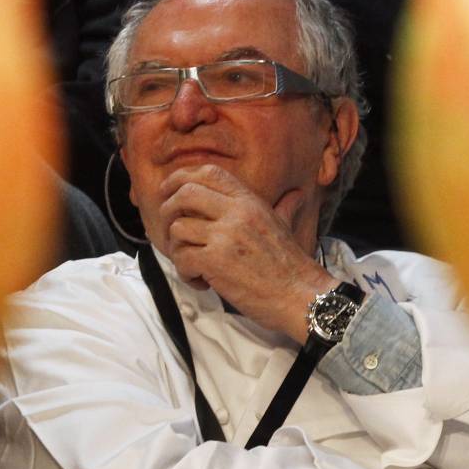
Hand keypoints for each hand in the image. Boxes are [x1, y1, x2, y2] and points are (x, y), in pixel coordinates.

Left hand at [158, 163, 332, 341]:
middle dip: (167, 211)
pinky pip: (181, 258)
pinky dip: (185, 273)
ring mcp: (226, 236)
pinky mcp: (216, 262)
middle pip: (185, 194)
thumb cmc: (292, 266)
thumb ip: (284, 208)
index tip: (169, 192)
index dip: (181, 178)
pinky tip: (201, 282)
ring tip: (193, 265)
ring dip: (177, 250)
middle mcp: (237, 212)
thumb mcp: (285, 227)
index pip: (209, 173)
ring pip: (178, 229)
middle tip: (171, 232)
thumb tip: (295, 195)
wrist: (300, 295)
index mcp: (250, 201)